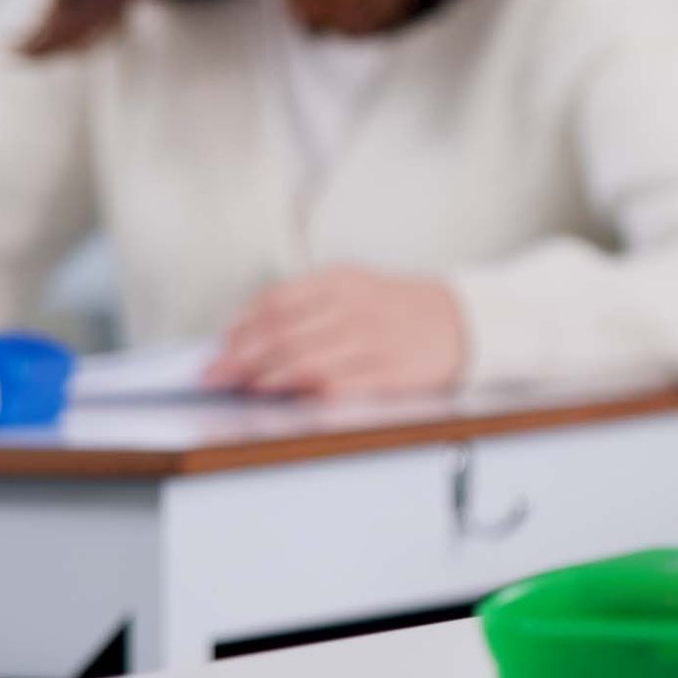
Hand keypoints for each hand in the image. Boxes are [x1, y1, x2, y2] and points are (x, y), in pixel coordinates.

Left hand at [204, 266, 470, 399]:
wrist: (463, 322)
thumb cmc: (398, 308)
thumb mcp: (354, 286)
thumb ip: (306, 303)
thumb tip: (249, 333)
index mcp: (341, 280)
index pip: (276, 301)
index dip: (242, 327)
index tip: (220, 347)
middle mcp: (354, 307)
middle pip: (282, 333)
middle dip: (241, 357)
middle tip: (214, 375)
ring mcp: (372, 341)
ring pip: (304, 360)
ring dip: (265, 377)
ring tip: (241, 388)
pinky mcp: (388, 374)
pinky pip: (338, 384)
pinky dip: (305, 392)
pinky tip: (284, 397)